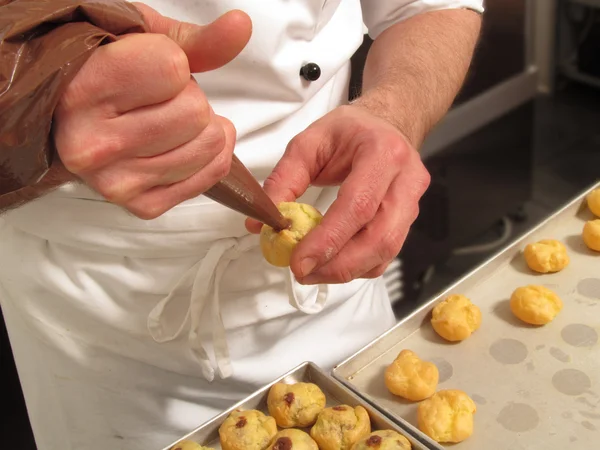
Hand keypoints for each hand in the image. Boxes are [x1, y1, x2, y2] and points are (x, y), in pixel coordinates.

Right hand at [53, 4, 251, 218]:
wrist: (74, 120)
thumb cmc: (105, 74)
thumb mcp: (141, 40)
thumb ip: (194, 39)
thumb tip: (241, 26)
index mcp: (84, 91)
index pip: (174, 69)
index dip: (174, 64)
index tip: (147, 70)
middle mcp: (94, 145)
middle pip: (196, 113)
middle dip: (191, 99)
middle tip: (161, 101)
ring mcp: (117, 182)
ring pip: (209, 146)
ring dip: (202, 129)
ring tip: (170, 122)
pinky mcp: (141, 206)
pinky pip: (210, 176)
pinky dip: (208, 158)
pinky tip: (182, 146)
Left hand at [247, 105, 429, 283]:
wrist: (385, 126)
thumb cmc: (350, 132)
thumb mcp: (308, 143)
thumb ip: (284, 181)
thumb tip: (261, 223)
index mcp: (382, 152)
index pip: (358, 205)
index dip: (329, 239)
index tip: (299, 260)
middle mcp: (406, 180)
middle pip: (379, 237)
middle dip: (338, 264)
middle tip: (302, 272)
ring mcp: (413, 203)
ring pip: (385, 251)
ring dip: (346, 270)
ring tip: (312, 271)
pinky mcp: (408, 221)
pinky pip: (386, 255)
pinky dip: (357, 266)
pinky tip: (332, 263)